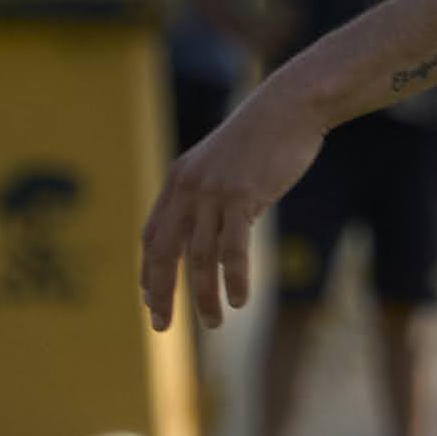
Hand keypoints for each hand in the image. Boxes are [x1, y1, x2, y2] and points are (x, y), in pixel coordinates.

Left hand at [140, 80, 329, 335]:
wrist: (287, 108)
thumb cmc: (261, 139)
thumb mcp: (222, 166)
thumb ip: (208, 198)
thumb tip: (206, 238)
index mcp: (178, 181)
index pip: (152, 236)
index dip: (148, 272)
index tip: (150, 301)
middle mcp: (188, 188)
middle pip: (165, 253)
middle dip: (161, 294)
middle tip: (162, 327)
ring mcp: (213, 192)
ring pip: (201, 258)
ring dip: (204, 296)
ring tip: (213, 323)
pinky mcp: (241, 197)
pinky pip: (232, 250)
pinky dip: (233, 280)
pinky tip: (238, 300)